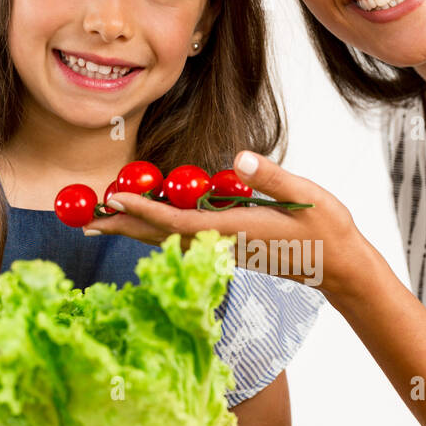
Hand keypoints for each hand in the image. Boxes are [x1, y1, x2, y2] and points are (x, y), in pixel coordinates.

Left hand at [83, 150, 372, 297]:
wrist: (341, 266)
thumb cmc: (327, 231)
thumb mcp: (307, 196)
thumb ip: (272, 177)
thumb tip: (238, 158)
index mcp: (237, 229)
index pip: (180, 221)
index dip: (145, 210)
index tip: (114, 199)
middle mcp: (224, 241)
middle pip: (163, 235)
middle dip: (124, 226)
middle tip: (84, 222)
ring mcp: (225, 246)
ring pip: (170, 238)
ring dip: (135, 229)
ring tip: (103, 221)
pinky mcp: (230, 246)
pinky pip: (185, 237)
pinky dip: (159, 229)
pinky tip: (146, 222)